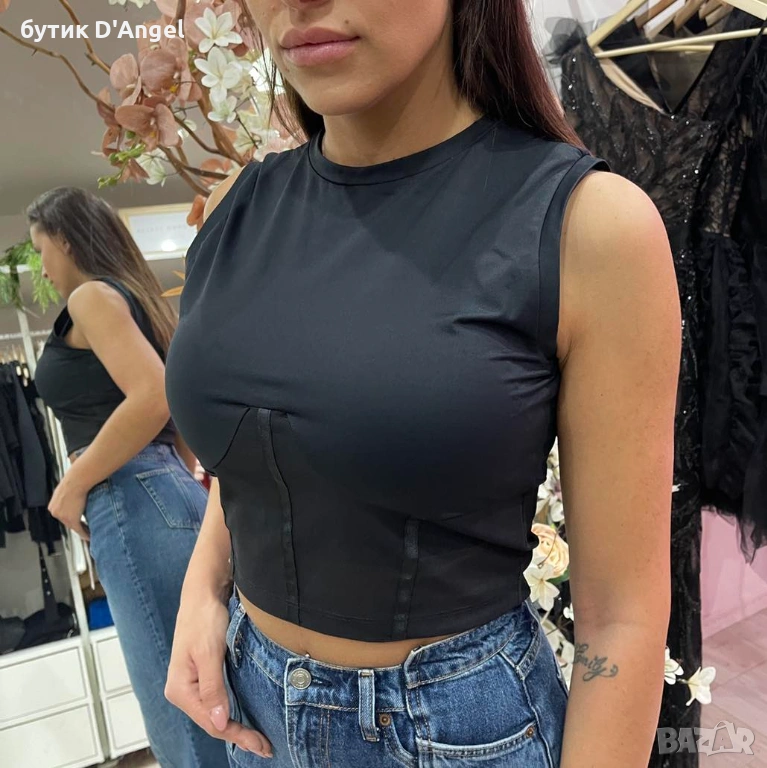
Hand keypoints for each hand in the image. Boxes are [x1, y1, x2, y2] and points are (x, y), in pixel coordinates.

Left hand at [48, 475, 90, 540]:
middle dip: (78, 525)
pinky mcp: (72, 520)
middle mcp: (56, 512)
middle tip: (86, 529)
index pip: (63, 515)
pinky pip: (79, 530)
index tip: (79, 521)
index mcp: (53, 506)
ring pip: (73, 526)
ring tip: (89, 533)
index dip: (72, 518)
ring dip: (82, 530)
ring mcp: (63, 517)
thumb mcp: (67, 489)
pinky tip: (90, 536)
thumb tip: (75, 497)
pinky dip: (85, 534)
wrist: (77, 480)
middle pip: (67, 522)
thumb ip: (68, 496)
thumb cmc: (75, 480)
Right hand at [165, 593, 272, 757]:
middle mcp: (185, 690)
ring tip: (258, 738)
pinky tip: (246, 715)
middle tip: (265, 747)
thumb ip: (213, 688)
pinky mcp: (205, 674)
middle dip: (239, 735)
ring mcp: (195, 683)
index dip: (236, 735)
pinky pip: (220, 699)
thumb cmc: (203, 618)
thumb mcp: (210, 652)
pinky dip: (234, 710)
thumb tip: (218, 722)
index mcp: (180, 689)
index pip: (211, 722)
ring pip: (218, 712)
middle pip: (214, 721)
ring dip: (238, 725)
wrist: (203, 593)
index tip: (259, 743)